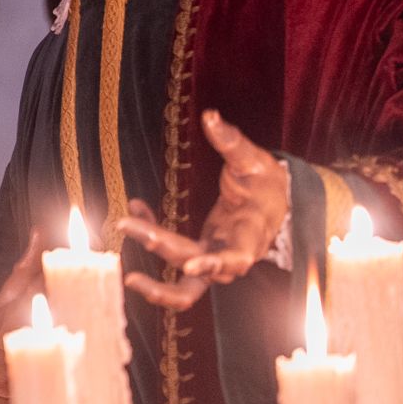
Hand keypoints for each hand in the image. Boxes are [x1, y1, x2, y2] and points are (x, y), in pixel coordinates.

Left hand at [115, 110, 288, 311]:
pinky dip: (154, 238)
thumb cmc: (267, 183)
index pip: (235, 257)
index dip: (214, 263)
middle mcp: (233, 255)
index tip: (189, 264)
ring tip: (128, 271)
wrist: (276, 202)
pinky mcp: (202, 254)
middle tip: (126, 224)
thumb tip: (211, 117)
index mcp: (251, 234)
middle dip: (161, 248)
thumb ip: (232, 142)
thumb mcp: (255, 160)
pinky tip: (136, 209)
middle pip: (197, 268)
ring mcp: (216, 261)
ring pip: (188, 286)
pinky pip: (176, 259)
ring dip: (157, 283)